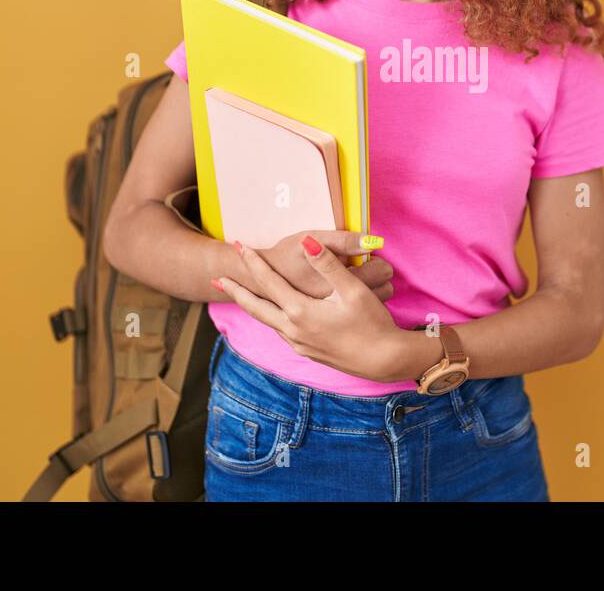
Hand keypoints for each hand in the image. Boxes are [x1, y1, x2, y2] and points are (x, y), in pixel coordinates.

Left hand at [216, 234, 404, 381]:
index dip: (253, 262)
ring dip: (252, 306)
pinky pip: (280, 331)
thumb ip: (327, 264)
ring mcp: (299, 344)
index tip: (239, 246)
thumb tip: (307, 242)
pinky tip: (275, 315)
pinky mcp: (309, 352)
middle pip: (255, 307)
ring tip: (240, 295)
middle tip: (217, 279)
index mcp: (300, 312)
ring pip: (267, 321)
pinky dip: (270, 318)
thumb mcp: (352, 290)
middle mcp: (293, 330)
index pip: (268, 282)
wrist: (385, 361)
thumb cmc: (372, 324)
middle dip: (235, 291)